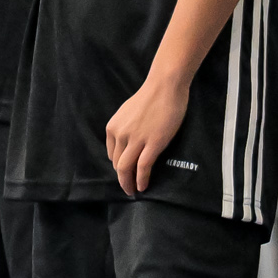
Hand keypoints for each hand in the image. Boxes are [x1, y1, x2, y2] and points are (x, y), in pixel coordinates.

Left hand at [104, 76, 189, 196]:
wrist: (165, 86)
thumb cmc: (150, 97)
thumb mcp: (128, 112)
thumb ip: (124, 128)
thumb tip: (127, 143)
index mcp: (113, 127)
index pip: (112, 155)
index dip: (118, 167)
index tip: (125, 174)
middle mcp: (121, 134)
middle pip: (117, 164)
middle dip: (122, 179)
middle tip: (128, 188)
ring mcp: (136, 139)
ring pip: (126, 168)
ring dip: (128, 183)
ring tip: (133, 191)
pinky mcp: (153, 143)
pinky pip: (143, 167)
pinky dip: (141, 179)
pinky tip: (143, 186)